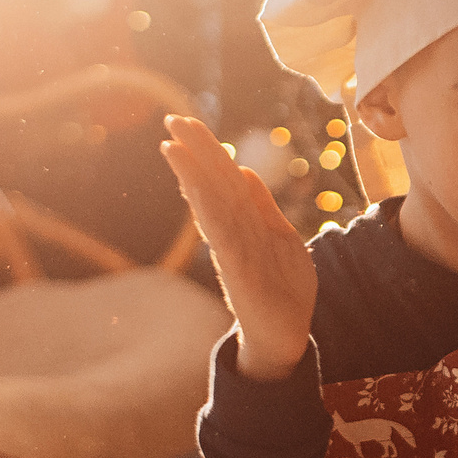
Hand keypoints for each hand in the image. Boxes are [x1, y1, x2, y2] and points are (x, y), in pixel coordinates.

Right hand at [159, 114, 317, 379]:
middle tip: (172, 120)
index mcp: (245, 224)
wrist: (285, 337)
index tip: (187, 125)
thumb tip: (245, 172)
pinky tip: (198, 193)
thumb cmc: (281, 288)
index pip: (225, 181)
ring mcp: (235, 253)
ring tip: (172, 148)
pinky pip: (224, 238)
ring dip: (193, 176)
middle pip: (214, 186)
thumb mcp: (281, 239)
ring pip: (213, 207)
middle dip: (196, 153)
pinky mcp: (240, 274)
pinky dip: (211, 214)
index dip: (208, 152)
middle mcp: (234, 235)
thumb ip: (263, 208)